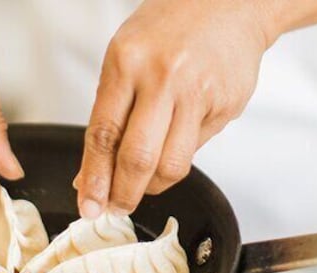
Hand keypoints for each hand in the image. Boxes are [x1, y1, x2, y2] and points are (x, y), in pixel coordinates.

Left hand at [73, 0, 272, 217]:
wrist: (228, 3)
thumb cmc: (169, 29)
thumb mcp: (125, 58)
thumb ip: (111, 115)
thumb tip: (92, 173)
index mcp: (128, 62)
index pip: (104, 133)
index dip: (94, 178)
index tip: (88, 204)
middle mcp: (163, 78)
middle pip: (138, 158)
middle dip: (124, 194)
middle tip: (116, 208)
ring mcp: (198, 93)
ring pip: (172, 165)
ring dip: (154, 187)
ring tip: (144, 186)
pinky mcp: (224, 106)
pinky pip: (197, 149)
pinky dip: (180, 156)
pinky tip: (176, 140)